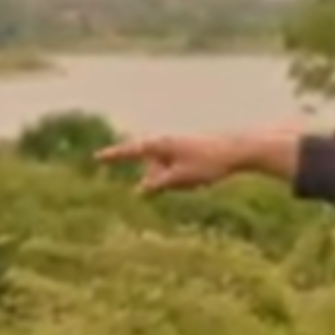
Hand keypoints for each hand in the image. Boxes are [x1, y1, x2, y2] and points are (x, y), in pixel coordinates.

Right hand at [95, 131, 252, 193]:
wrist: (237, 149)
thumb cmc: (208, 162)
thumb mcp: (180, 178)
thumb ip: (158, 185)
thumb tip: (139, 190)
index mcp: (160, 145)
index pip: (130, 152)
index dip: (113, 156)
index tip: (96, 157)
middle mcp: (166, 144)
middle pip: (154, 173)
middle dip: (166, 184)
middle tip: (191, 178)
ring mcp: (178, 149)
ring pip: (169, 176)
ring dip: (179, 184)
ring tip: (201, 178)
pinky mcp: (189, 155)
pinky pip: (181, 175)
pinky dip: (188, 180)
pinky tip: (205, 176)